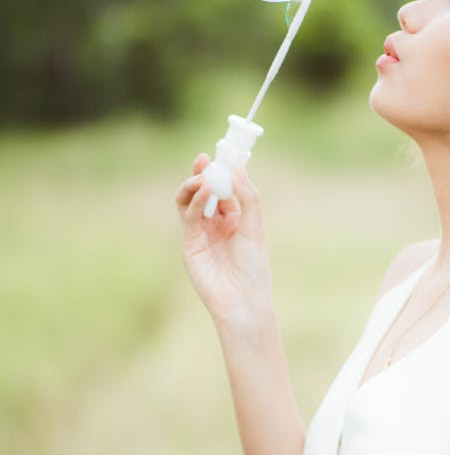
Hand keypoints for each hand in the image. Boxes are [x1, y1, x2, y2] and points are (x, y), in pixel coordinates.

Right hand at [175, 154, 272, 333]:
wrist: (243, 299)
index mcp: (234, 219)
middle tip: (204, 158)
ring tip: (202, 174)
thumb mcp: (255, 228)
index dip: (222, 171)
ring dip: (194, 184)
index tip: (223, 154)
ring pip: (190, 201)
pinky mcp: (190, 243)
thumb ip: (248, 198)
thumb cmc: (254, 268)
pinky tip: (203, 190)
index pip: (225, 189)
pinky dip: (195, 200)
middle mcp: (215, 224)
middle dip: (203, 173)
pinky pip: (189, 216)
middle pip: (204, 191)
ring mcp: (200, 233)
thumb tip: (238, 169)